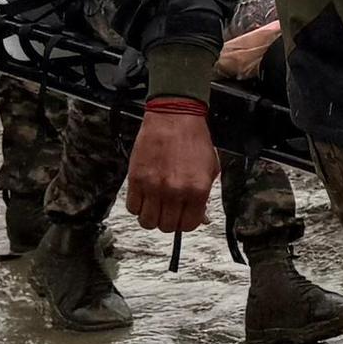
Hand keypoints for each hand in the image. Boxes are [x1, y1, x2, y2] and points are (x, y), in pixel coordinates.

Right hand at [126, 102, 214, 230]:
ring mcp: (154, 186)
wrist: (174, 117)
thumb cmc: (193, 139)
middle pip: (167, 227)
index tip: (182, 217)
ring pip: (147, 221)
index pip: (189, 225)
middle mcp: (175, 191)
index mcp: (197, 189)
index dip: (185, 223)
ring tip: (154, 206)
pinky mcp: (136, 179)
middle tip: (168, 210)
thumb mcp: (210, 168)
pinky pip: (132, 207)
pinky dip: (137, 206)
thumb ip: (205, 196)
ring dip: (151, 217)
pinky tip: (144, 197)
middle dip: (168, 221)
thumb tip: (201, 218)